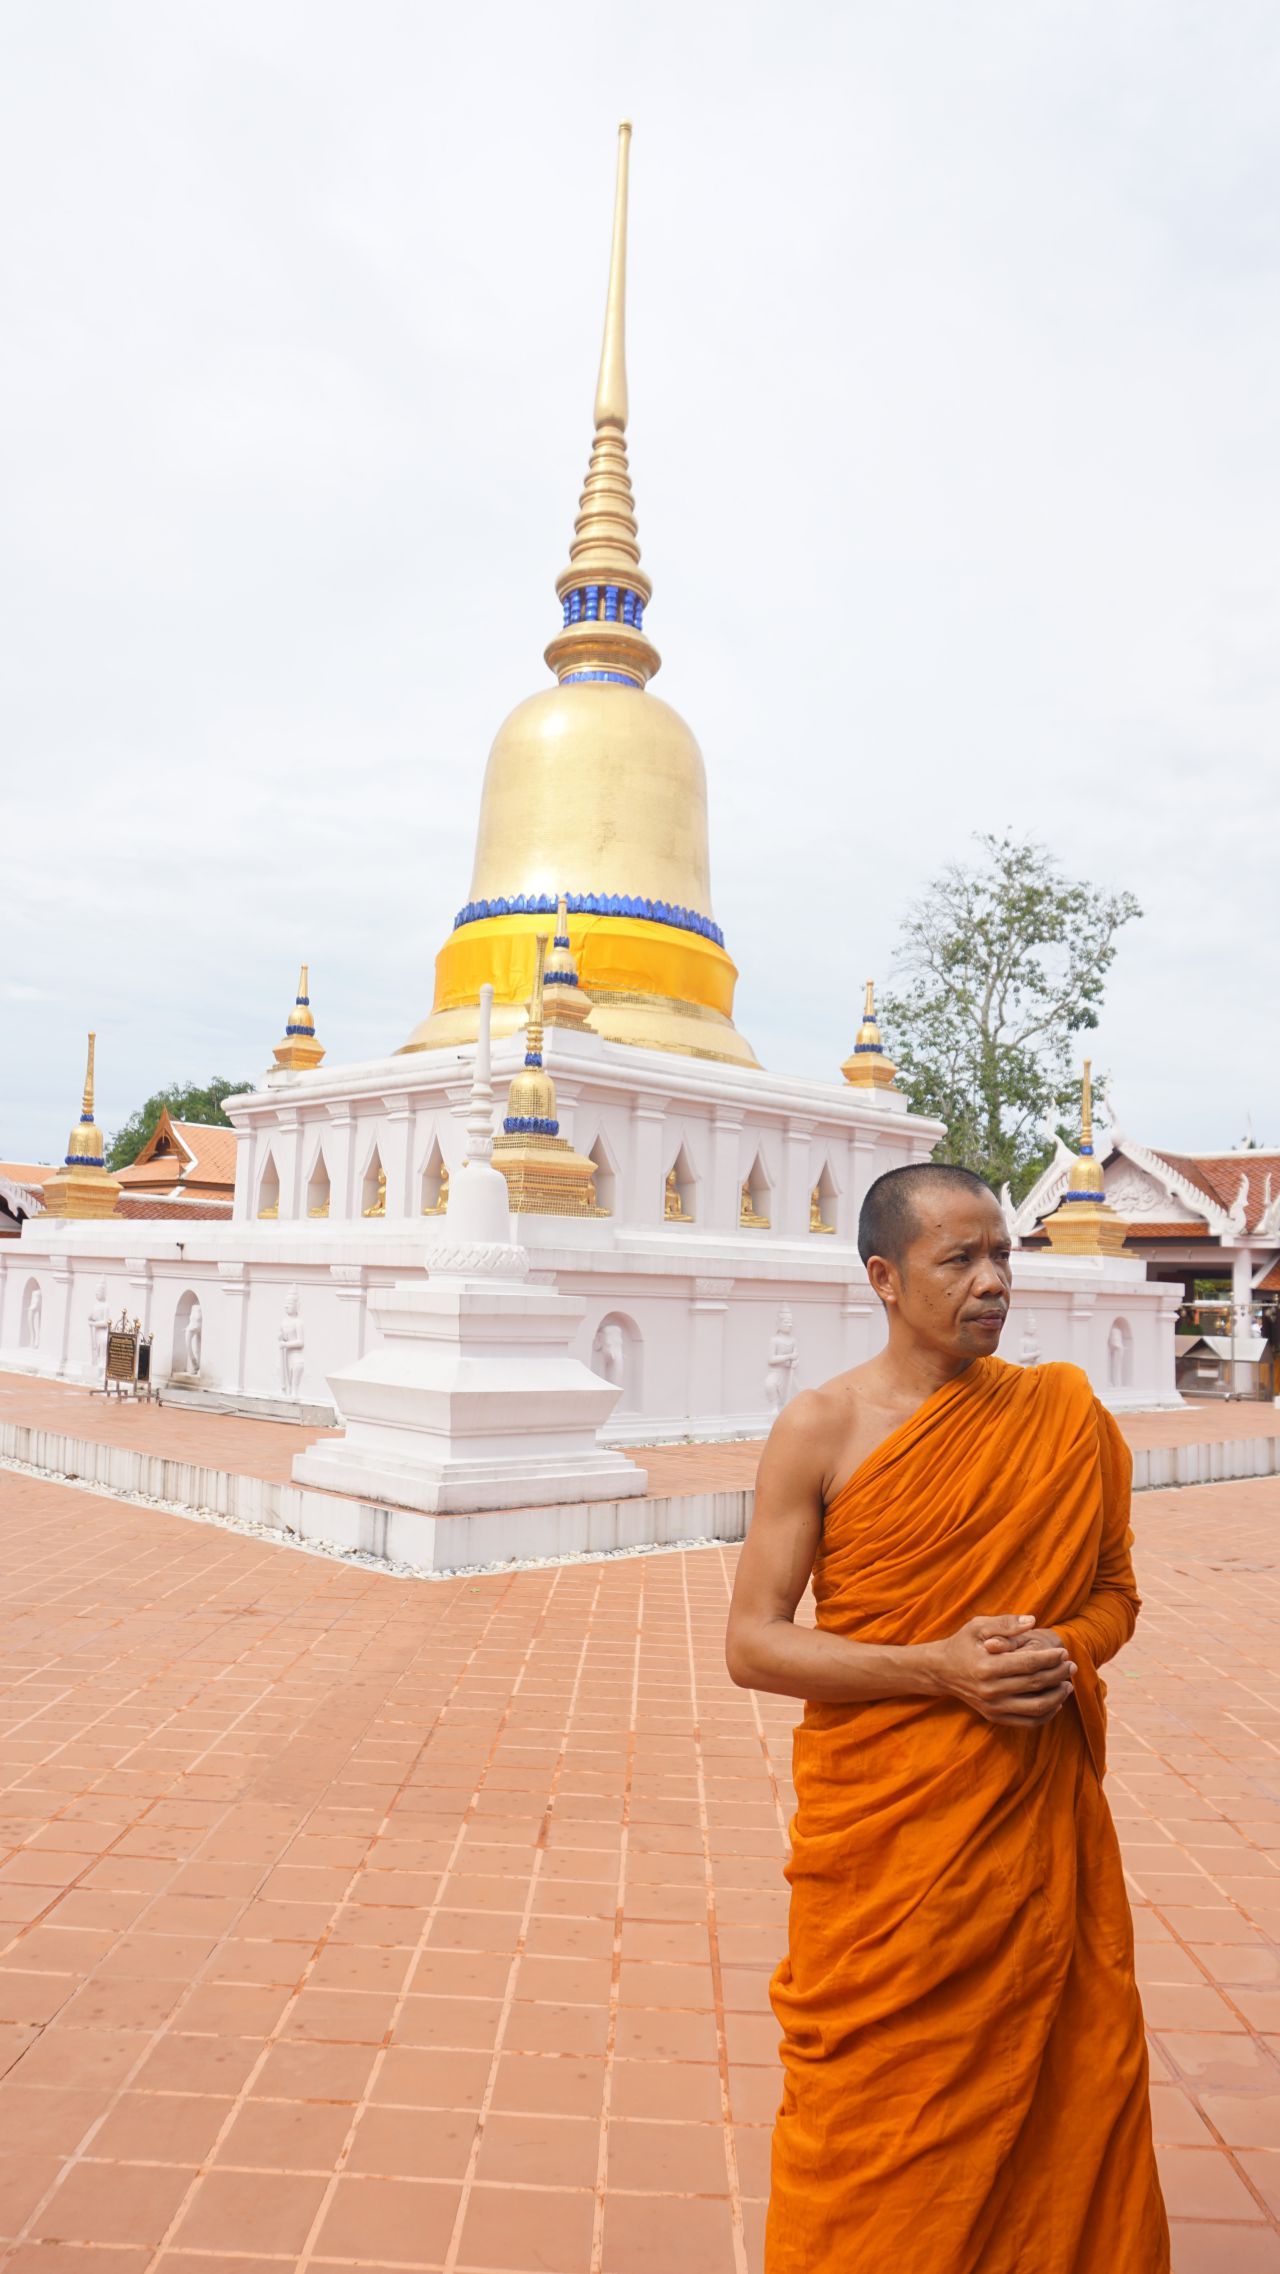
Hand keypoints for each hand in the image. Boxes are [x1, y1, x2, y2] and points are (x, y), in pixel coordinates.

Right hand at [925, 1615, 1075, 1725]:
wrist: (942, 1670)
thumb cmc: (963, 1644)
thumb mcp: (978, 1626)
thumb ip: (1005, 1623)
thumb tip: (1032, 1621)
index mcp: (986, 1666)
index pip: (1028, 1664)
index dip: (1050, 1658)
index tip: (1064, 1652)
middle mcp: (990, 1690)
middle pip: (1035, 1684)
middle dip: (1058, 1674)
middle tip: (1071, 1665)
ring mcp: (993, 1707)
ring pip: (1036, 1707)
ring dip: (1057, 1696)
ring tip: (1067, 1683)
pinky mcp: (994, 1717)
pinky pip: (1028, 1722)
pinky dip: (1047, 1714)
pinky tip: (1056, 1702)